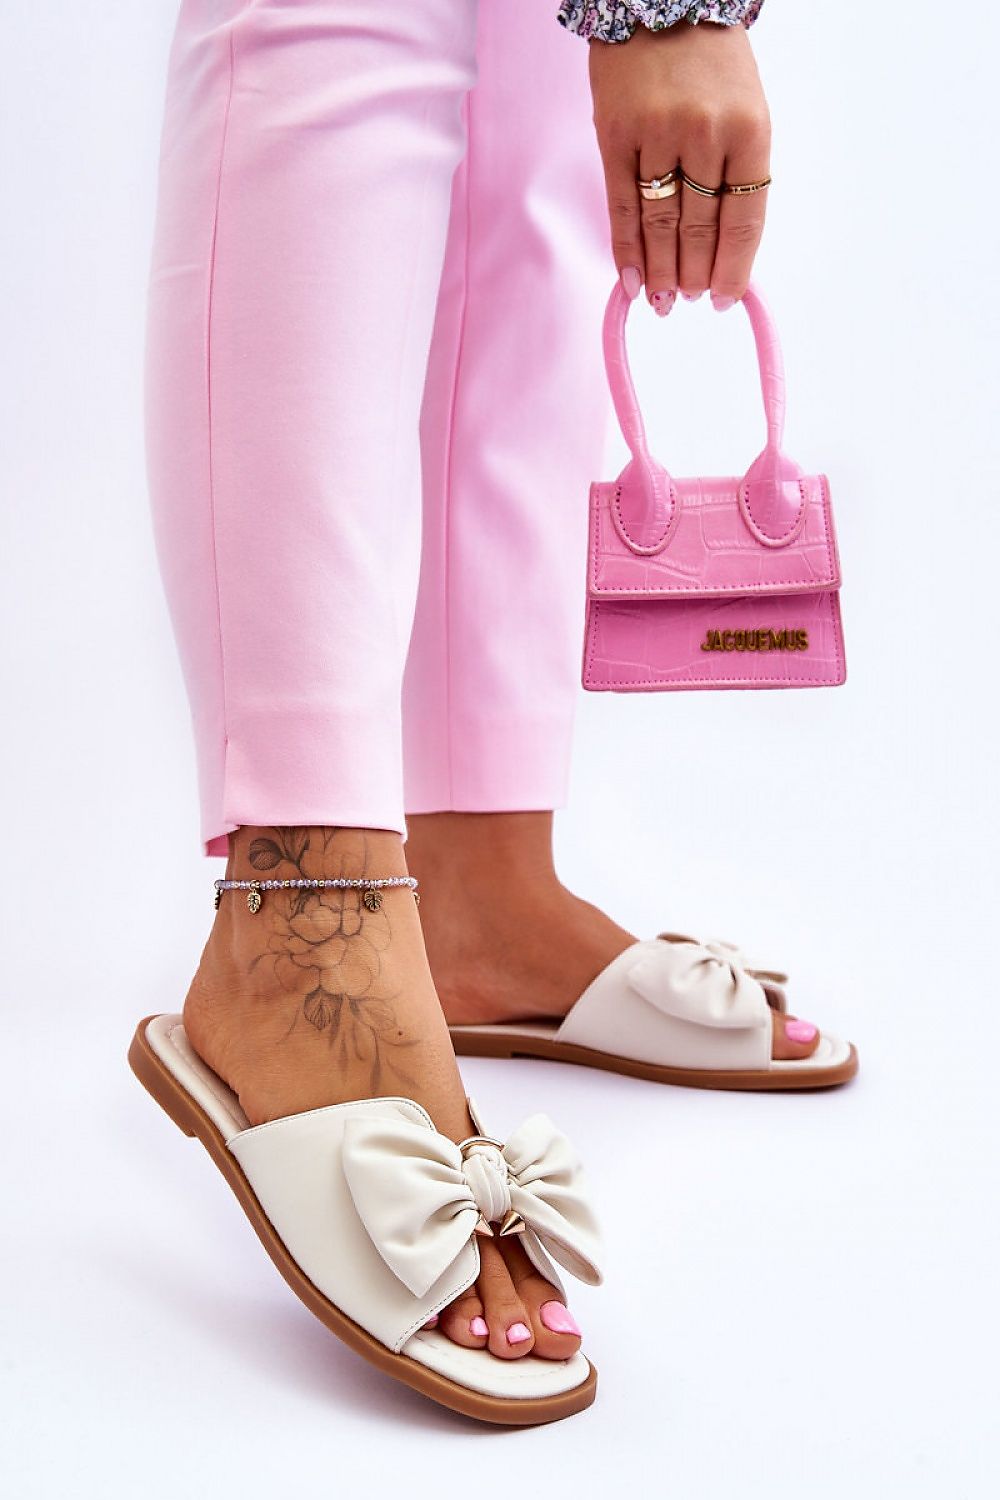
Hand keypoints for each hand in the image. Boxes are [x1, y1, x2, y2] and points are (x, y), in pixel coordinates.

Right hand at [589, 22, 770, 312]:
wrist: (660, 1)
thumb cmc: (708, 62)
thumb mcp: (743, 109)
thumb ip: (735, 172)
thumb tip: (725, 247)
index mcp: (750, 130)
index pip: (744, 219)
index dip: (733, 267)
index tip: (724, 299)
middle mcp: (705, 133)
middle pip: (700, 227)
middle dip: (694, 274)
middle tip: (688, 301)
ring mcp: (658, 134)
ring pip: (660, 222)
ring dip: (662, 271)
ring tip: (663, 301)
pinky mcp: (616, 134)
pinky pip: (621, 206)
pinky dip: (626, 250)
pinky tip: (632, 282)